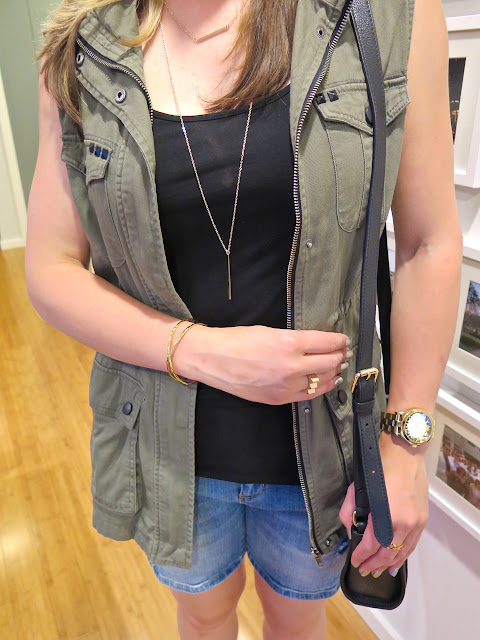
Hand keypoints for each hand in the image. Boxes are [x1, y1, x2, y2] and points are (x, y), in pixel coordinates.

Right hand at [174, 324, 351, 403]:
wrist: (212, 359)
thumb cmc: (236, 341)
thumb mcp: (269, 331)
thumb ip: (295, 339)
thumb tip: (315, 343)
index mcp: (289, 343)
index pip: (327, 343)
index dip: (339, 341)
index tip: (344, 340)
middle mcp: (291, 366)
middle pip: (329, 362)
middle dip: (340, 356)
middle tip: (345, 352)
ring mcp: (285, 385)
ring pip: (321, 381)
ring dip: (333, 373)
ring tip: (338, 366)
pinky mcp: (279, 399)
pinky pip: (307, 395)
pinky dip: (319, 387)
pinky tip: (325, 382)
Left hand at [339, 431, 428, 577]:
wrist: (404, 451)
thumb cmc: (380, 465)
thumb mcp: (357, 487)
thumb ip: (350, 511)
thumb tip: (349, 528)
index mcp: (386, 515)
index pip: (372, 545)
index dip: (362, 556)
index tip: (355, 562)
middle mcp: (405, 522)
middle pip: (389, 553)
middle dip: (375, 564)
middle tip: (365, 571)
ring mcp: (417, 521)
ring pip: (403, 551)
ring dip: (391, 563)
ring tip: (380, 571)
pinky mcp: (423, 518)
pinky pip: (413, 542)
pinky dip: (405, 554)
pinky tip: (398, 560)